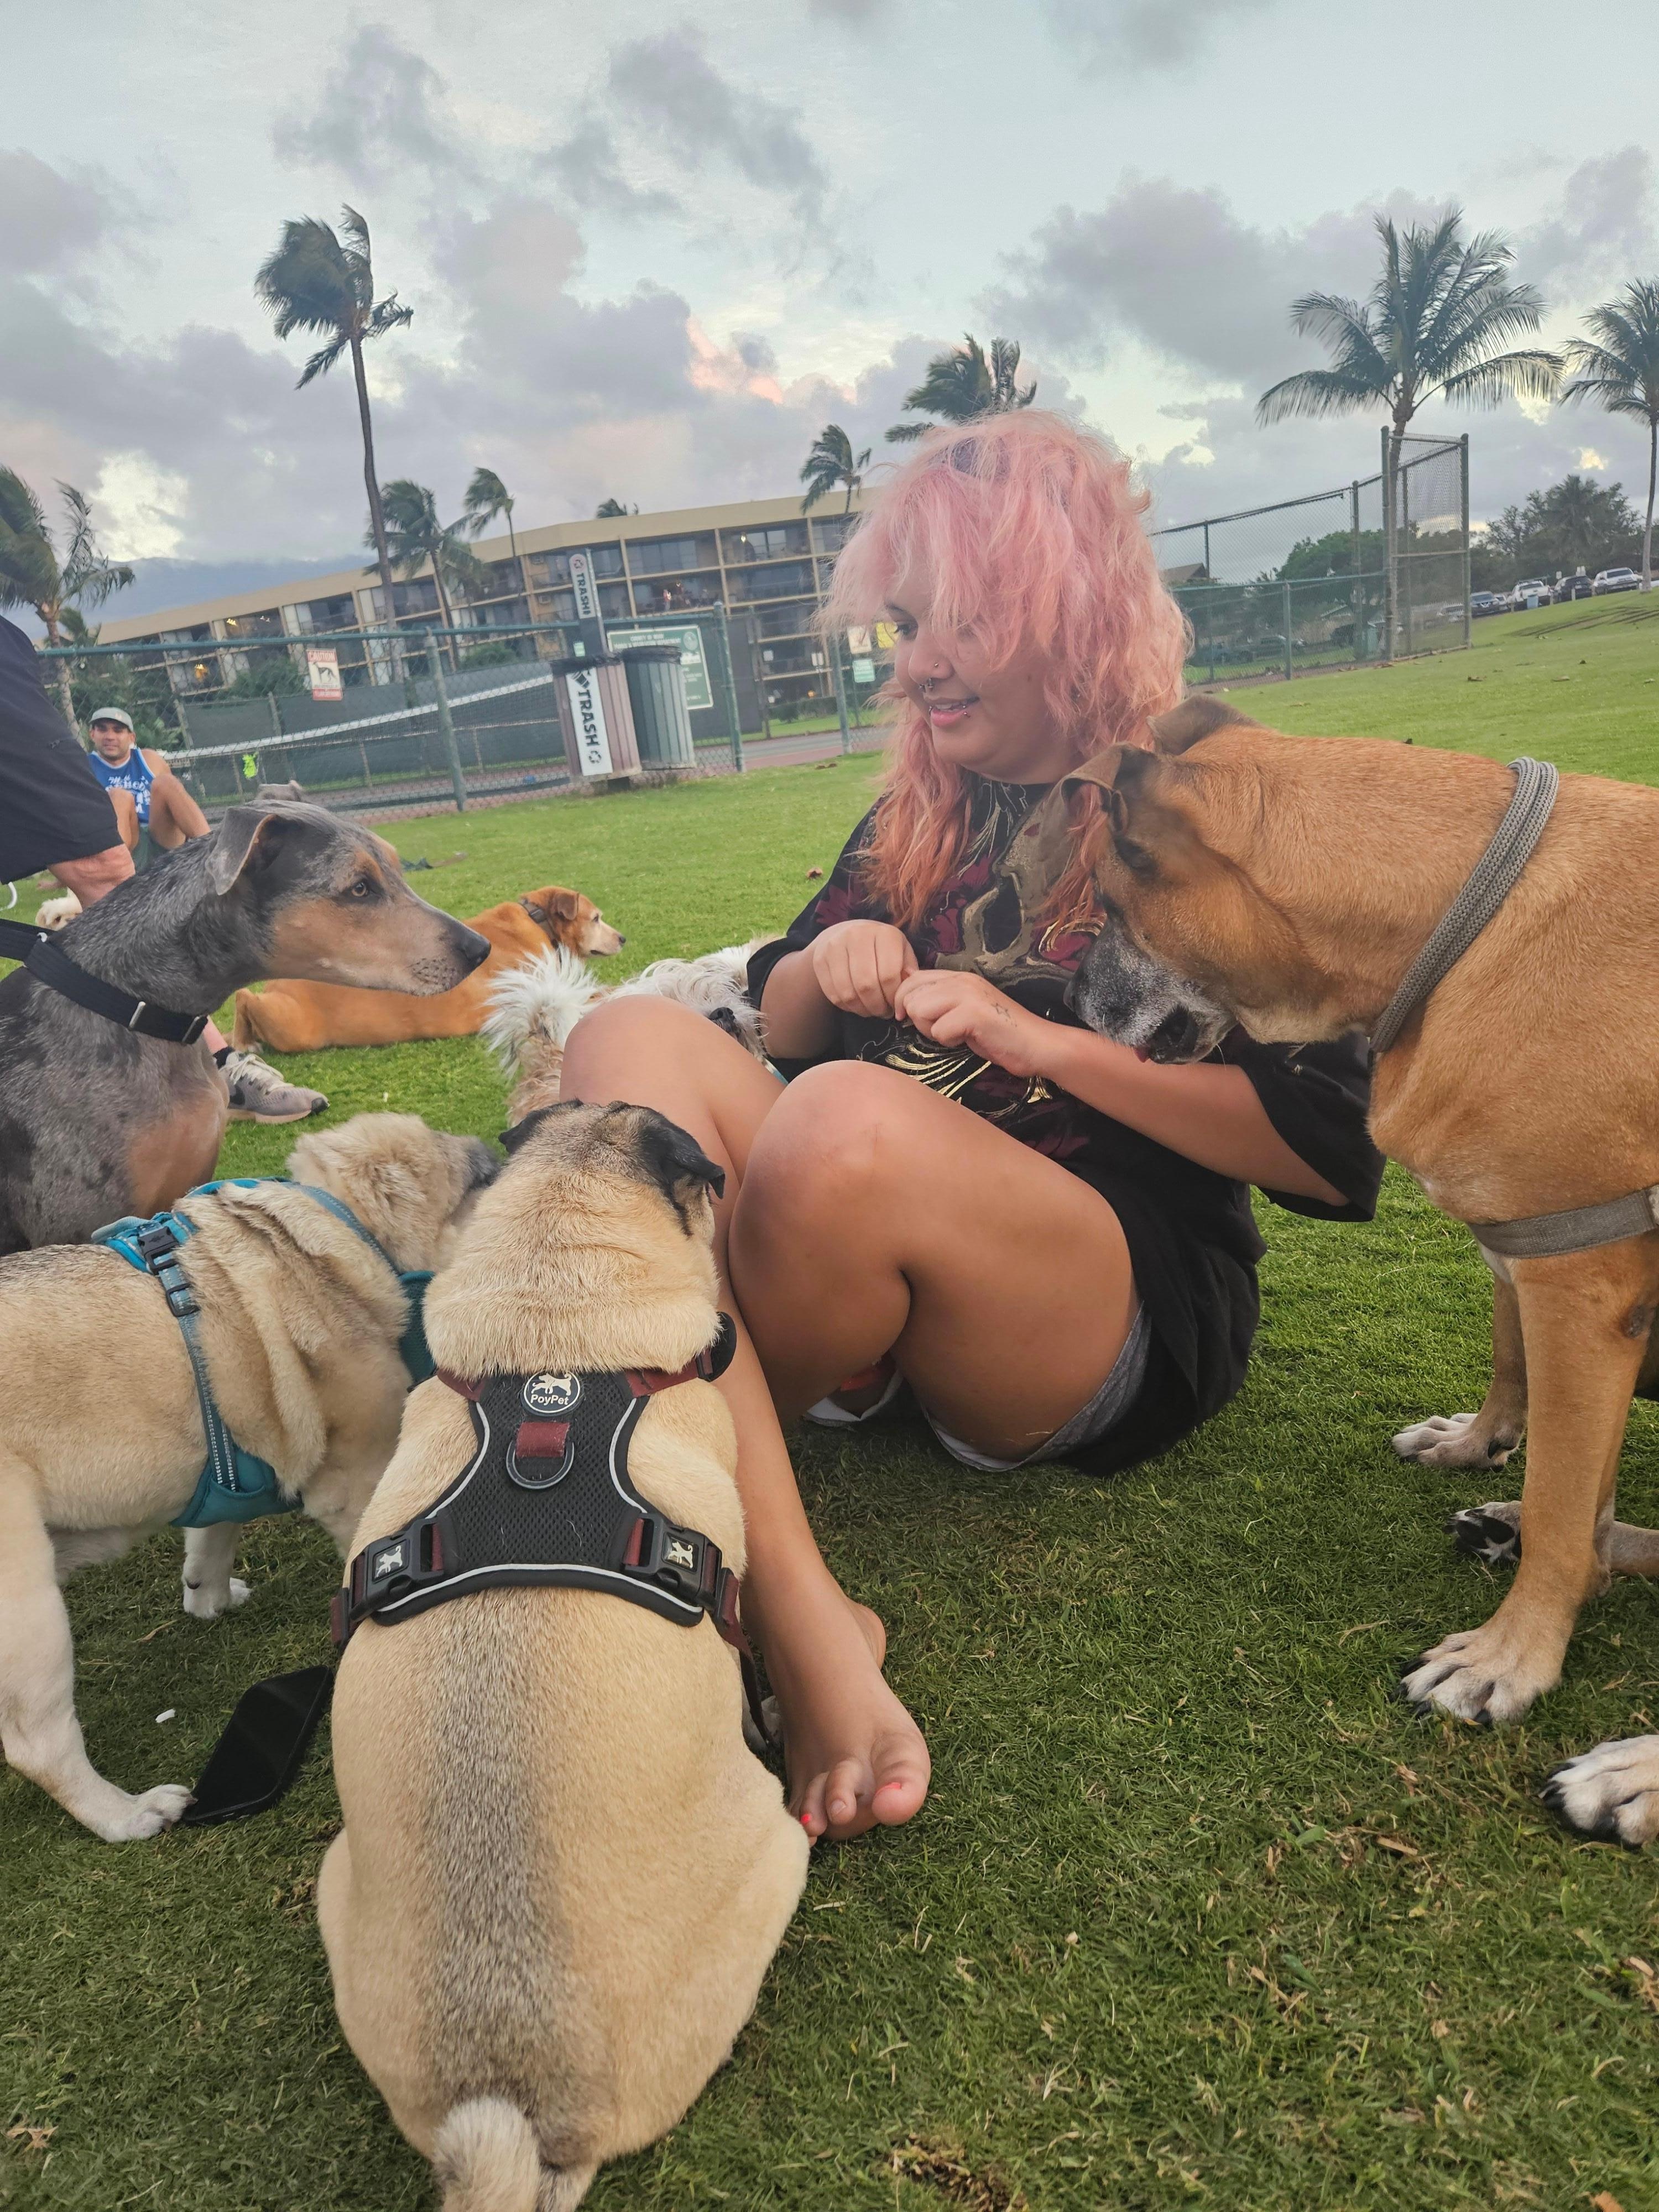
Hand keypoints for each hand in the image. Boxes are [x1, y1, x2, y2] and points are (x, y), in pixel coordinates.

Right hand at [811, 921, 917, 1017]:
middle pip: (867, 985)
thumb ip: (908, 970)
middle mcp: (857, 935)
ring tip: (871, 1010)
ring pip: (848, 993)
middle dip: (877, 1006)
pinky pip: (833, 994)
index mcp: (884, 934)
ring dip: (862, 1009)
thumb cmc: (881, 948)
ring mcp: (835, 946)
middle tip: (883, 1012)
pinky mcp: (820, 959)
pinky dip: (847, 1006)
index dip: (892, 997)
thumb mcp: (901, 952)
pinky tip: (856, 1004)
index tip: (895, 1004)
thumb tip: (907, 991)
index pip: (888, 975)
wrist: (845, 934)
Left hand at [892, 969, 1055, 1080]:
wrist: (1037, 1045)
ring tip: (956, 1034)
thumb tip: (906, 1002)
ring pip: (920, 1011)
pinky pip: (939, 1031)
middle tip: (942, 1030)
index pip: (912, 978)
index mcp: (958, 977)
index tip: (908, 1019)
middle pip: (911, 996)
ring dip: (933, 1030)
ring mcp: (968, 994)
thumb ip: (939, 1002)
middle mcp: (961, 980)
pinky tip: (968, 1040)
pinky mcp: (974, 1013)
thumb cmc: (999, 1034)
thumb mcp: (964, 1012)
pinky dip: (950, 1042)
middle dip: (919, 1020)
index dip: (904, 1001)